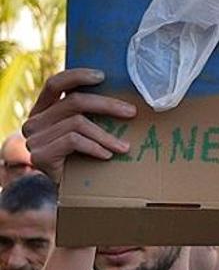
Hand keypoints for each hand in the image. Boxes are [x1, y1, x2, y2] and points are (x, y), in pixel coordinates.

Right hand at [23, 69, 135, 183]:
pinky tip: (107, 155)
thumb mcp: (83, 131)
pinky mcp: (39, 155)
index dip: (78, 76)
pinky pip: (73, 141)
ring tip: (124, 146)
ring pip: (77, 123)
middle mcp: (34, 121)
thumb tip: (124, 99)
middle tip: (132, 112)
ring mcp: (34, 138)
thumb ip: (89, 114)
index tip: (103, 76)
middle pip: (74, 102)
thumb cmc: (79, 159)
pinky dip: (95, 147)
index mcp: (43, 110)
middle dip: (107, 105)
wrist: (64, 194)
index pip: (55, 83)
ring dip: (106, 135)